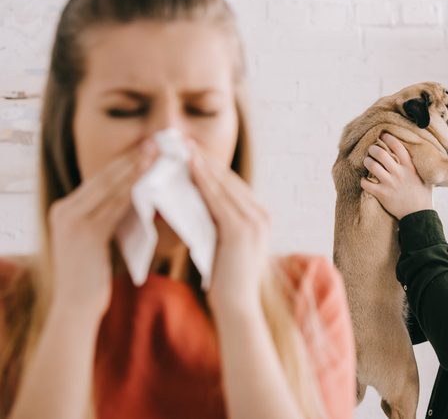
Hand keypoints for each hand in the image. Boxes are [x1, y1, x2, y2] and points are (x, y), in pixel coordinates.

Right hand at [48, 140, 156, 317]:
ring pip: (111, 188)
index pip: (100, 179)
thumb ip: (108, 218)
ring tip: (157, 153)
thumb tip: (137, 197)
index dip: (125, 161)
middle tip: (156, 140)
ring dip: (137, 169)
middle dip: (132, 158)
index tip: (147, 146)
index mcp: (66, 209)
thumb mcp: (97, 240)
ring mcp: (71, 220)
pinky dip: (135, 192)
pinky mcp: (84, 233)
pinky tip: (152, 181)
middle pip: (105, 177)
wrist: (75, 308)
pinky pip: (115, 207)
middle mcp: (64, 210)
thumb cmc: (92, 278)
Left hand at [188, 144, 270, 313]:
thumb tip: (196, 203)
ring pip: (223, 185)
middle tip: (184, 141)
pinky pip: (218, 199)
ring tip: (183, 147)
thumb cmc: (227, 281)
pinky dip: (203, 181)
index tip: (191, 151)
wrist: (237, 308)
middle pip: (229, 180)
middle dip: (205, 159)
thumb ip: (218, 223)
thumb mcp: (224, 245)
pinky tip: (189, 167)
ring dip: (202, 164)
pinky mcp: (241, 230)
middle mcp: (262, 216)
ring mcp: (254, 222)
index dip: (211, 167)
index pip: (232, 186)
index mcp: (260, 218)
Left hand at [360, 133, 432, 219]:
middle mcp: (399, 173)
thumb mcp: (425, 177)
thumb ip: (418, 166)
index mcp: (410, 167)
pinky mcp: (382, 194)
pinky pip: (366, 183)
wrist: (419, 215)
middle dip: (373, 149)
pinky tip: (364, 180)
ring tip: (367, 161)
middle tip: (371, 149)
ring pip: (372, 165)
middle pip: (381, 153)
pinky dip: (363, 181)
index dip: (388, 138)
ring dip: (367, 161)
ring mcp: (390, 183)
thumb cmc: (423, 195)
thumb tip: (418, 156)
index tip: (383, 135)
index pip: (398, 146)